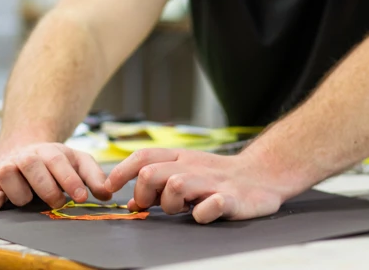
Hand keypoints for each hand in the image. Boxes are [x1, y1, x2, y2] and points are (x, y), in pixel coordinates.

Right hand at [0, 143, 111, 209]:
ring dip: (19, 192)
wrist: (23, 154)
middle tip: (58, 202)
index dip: (70, 179)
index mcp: (48, 151)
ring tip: (29, 199)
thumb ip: (93, 177)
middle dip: (47, 186)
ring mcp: (3, 168)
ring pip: (6, 173)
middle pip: (32, 163)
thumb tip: (108, 193)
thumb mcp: (76, 163)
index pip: (58, 161)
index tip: (82, 197)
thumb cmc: (53, 164)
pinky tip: (2, 202)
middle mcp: (24, 157)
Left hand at [104, 148, 283, 223]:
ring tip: (182, 210)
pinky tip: (205, 212)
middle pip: (151, 172)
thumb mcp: (186, 172)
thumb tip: (132, 203)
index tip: (108, 188)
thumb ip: (159, 183)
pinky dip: (204, 211)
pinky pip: (211, 205)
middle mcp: (191, 166)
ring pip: (175, 185)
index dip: (121, 171)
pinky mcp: (231, 198)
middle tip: (151, 206)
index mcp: (179, 157)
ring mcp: (210, 182)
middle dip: (143, 193)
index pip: (143, 156)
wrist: (260, 174)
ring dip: (170, 203)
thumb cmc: (217, 175)